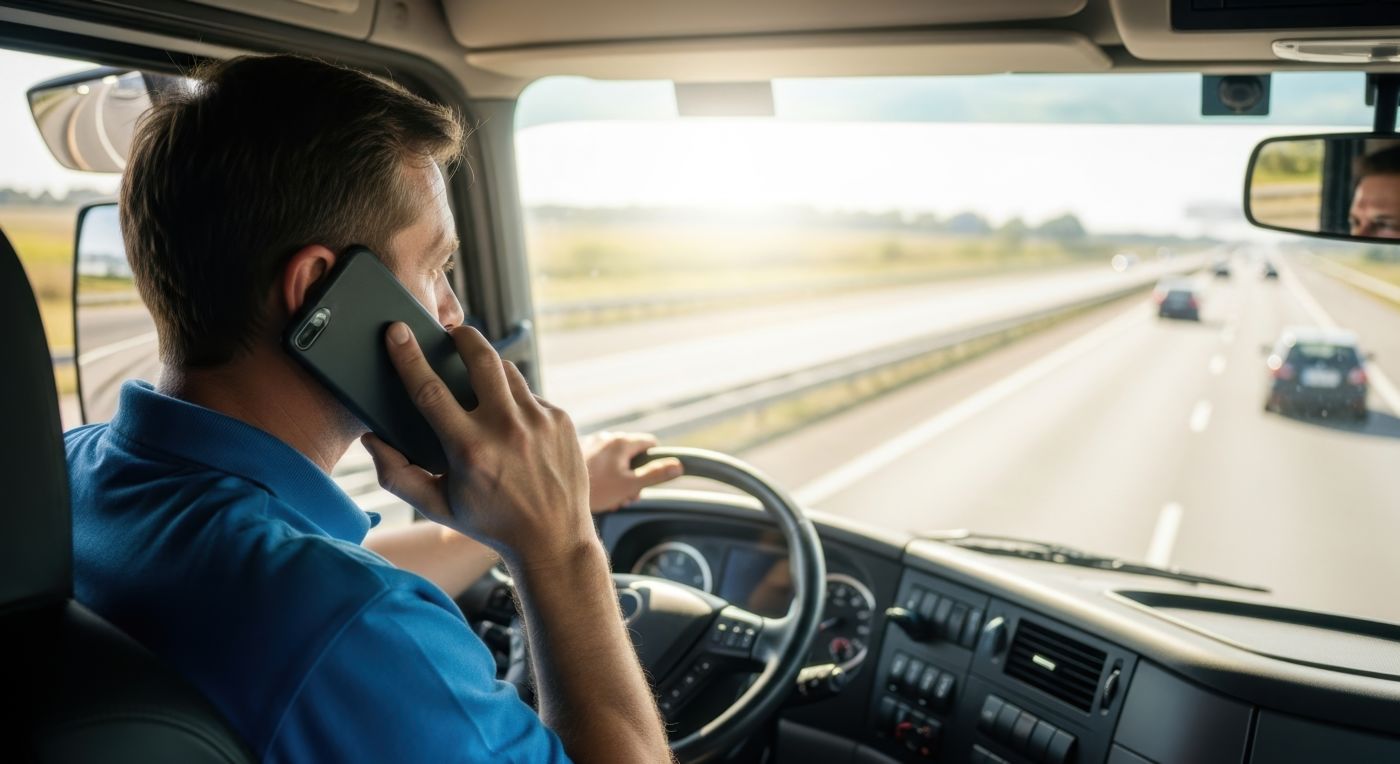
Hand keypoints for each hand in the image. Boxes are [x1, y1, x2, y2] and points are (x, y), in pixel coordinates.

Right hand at [362, 322, 593, 568]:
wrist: (553, 539)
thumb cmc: (490, 523)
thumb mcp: (437, 507)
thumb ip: (398, 475)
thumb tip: (373, 440)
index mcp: (469, 450)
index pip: (430, 390)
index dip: (408, 357)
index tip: (397, 332)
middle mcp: (506, 429)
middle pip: (481, 358)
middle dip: (463, 336)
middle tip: (452, 332)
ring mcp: (538, 421)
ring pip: (508, 372)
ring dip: (490, 369)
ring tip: (480, 381)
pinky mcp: (561, 420)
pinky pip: (531, 395)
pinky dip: (516, 402)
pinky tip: (511, 423)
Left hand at [581, 431, 682, 512]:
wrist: (558, 497)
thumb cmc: (596, 490)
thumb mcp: (631, 485)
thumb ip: (656, 474)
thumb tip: (678, 465)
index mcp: (622, 441)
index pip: (650, 443)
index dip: (653, 461)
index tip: (646, 478)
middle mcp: (606, 437)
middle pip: (632, 454)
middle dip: (633, 477)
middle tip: (625, 496)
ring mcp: (591, 443)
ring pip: (616, 460)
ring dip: (618, 478)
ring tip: (609, 497)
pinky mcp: (579, 453)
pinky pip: (600, 462)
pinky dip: (603, 475)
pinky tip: (596, 492)